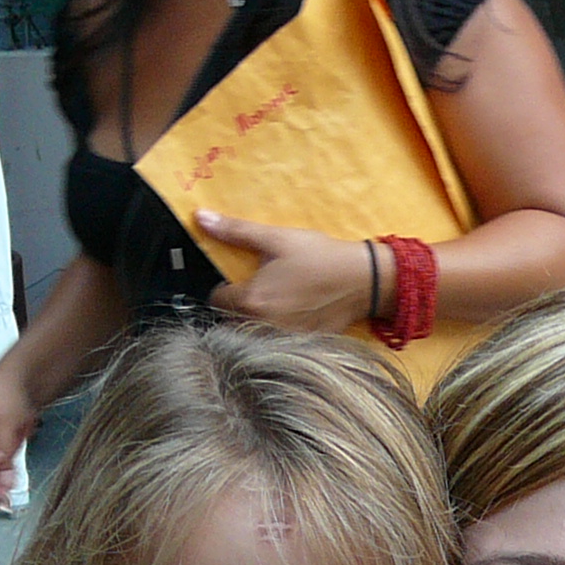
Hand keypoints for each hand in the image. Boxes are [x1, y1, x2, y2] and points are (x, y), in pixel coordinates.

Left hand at [196, 210, 377, 336]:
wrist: (363, 280)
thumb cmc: (320, 257)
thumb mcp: (275, 238)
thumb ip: (235, 231)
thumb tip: (201, 218)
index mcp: (251, 301)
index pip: (216, 300)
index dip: (224, 287)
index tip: (239, 279)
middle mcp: (262, 327)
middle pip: (232, 321)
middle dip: (239, 306)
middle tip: (260, 287)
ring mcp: (281, 340)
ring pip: (253, 333)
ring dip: (257, 320)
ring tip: (278, 300)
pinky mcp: (300, 346)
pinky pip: (277, 342)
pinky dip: (280, 330)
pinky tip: (295, 312)